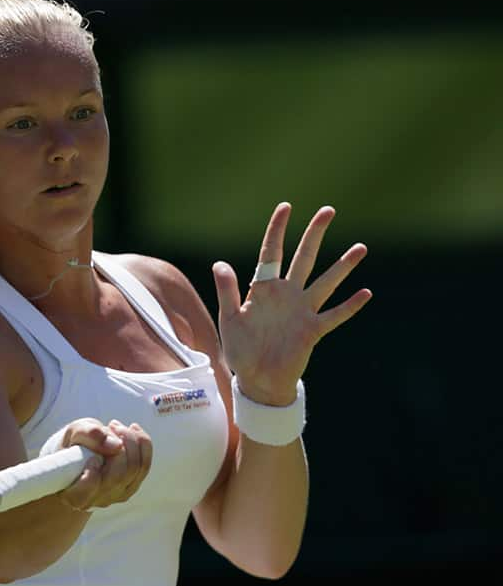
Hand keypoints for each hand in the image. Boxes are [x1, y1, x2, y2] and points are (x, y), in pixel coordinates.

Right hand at [57, 418, 152, 510]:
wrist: (79, 455)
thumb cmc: (74, 445)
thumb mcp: (74, 433)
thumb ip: (88, 434)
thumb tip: (116, 445)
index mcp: (74, 494)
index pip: (86, 491)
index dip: (91, 474)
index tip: (92, 455)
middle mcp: (96, 500)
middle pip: (118, 476)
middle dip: (120, 445)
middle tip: (111, 426)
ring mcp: (115, 496)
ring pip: (134, 470)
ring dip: (131, 441)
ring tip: (117, 426)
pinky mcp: (130, 487)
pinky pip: (144, 466)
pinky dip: (142, 444)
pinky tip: (132, 430)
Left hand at [212, 203, 371, 404]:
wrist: (257, 379)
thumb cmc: (240, 349)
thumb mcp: (229, 318)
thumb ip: (227, 291)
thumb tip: (219, 263)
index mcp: (264, 289)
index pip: (272, 253)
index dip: (277, 230)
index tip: (286, 206)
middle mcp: (286, 294)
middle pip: (304, 257)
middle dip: (315, 234)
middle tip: (328, 210)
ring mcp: (302, 311)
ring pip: (326, 282)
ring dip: (343, 266)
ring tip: (361, 247)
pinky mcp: (313, 330)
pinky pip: (335, 316)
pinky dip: (350, 306)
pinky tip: (366, 293)